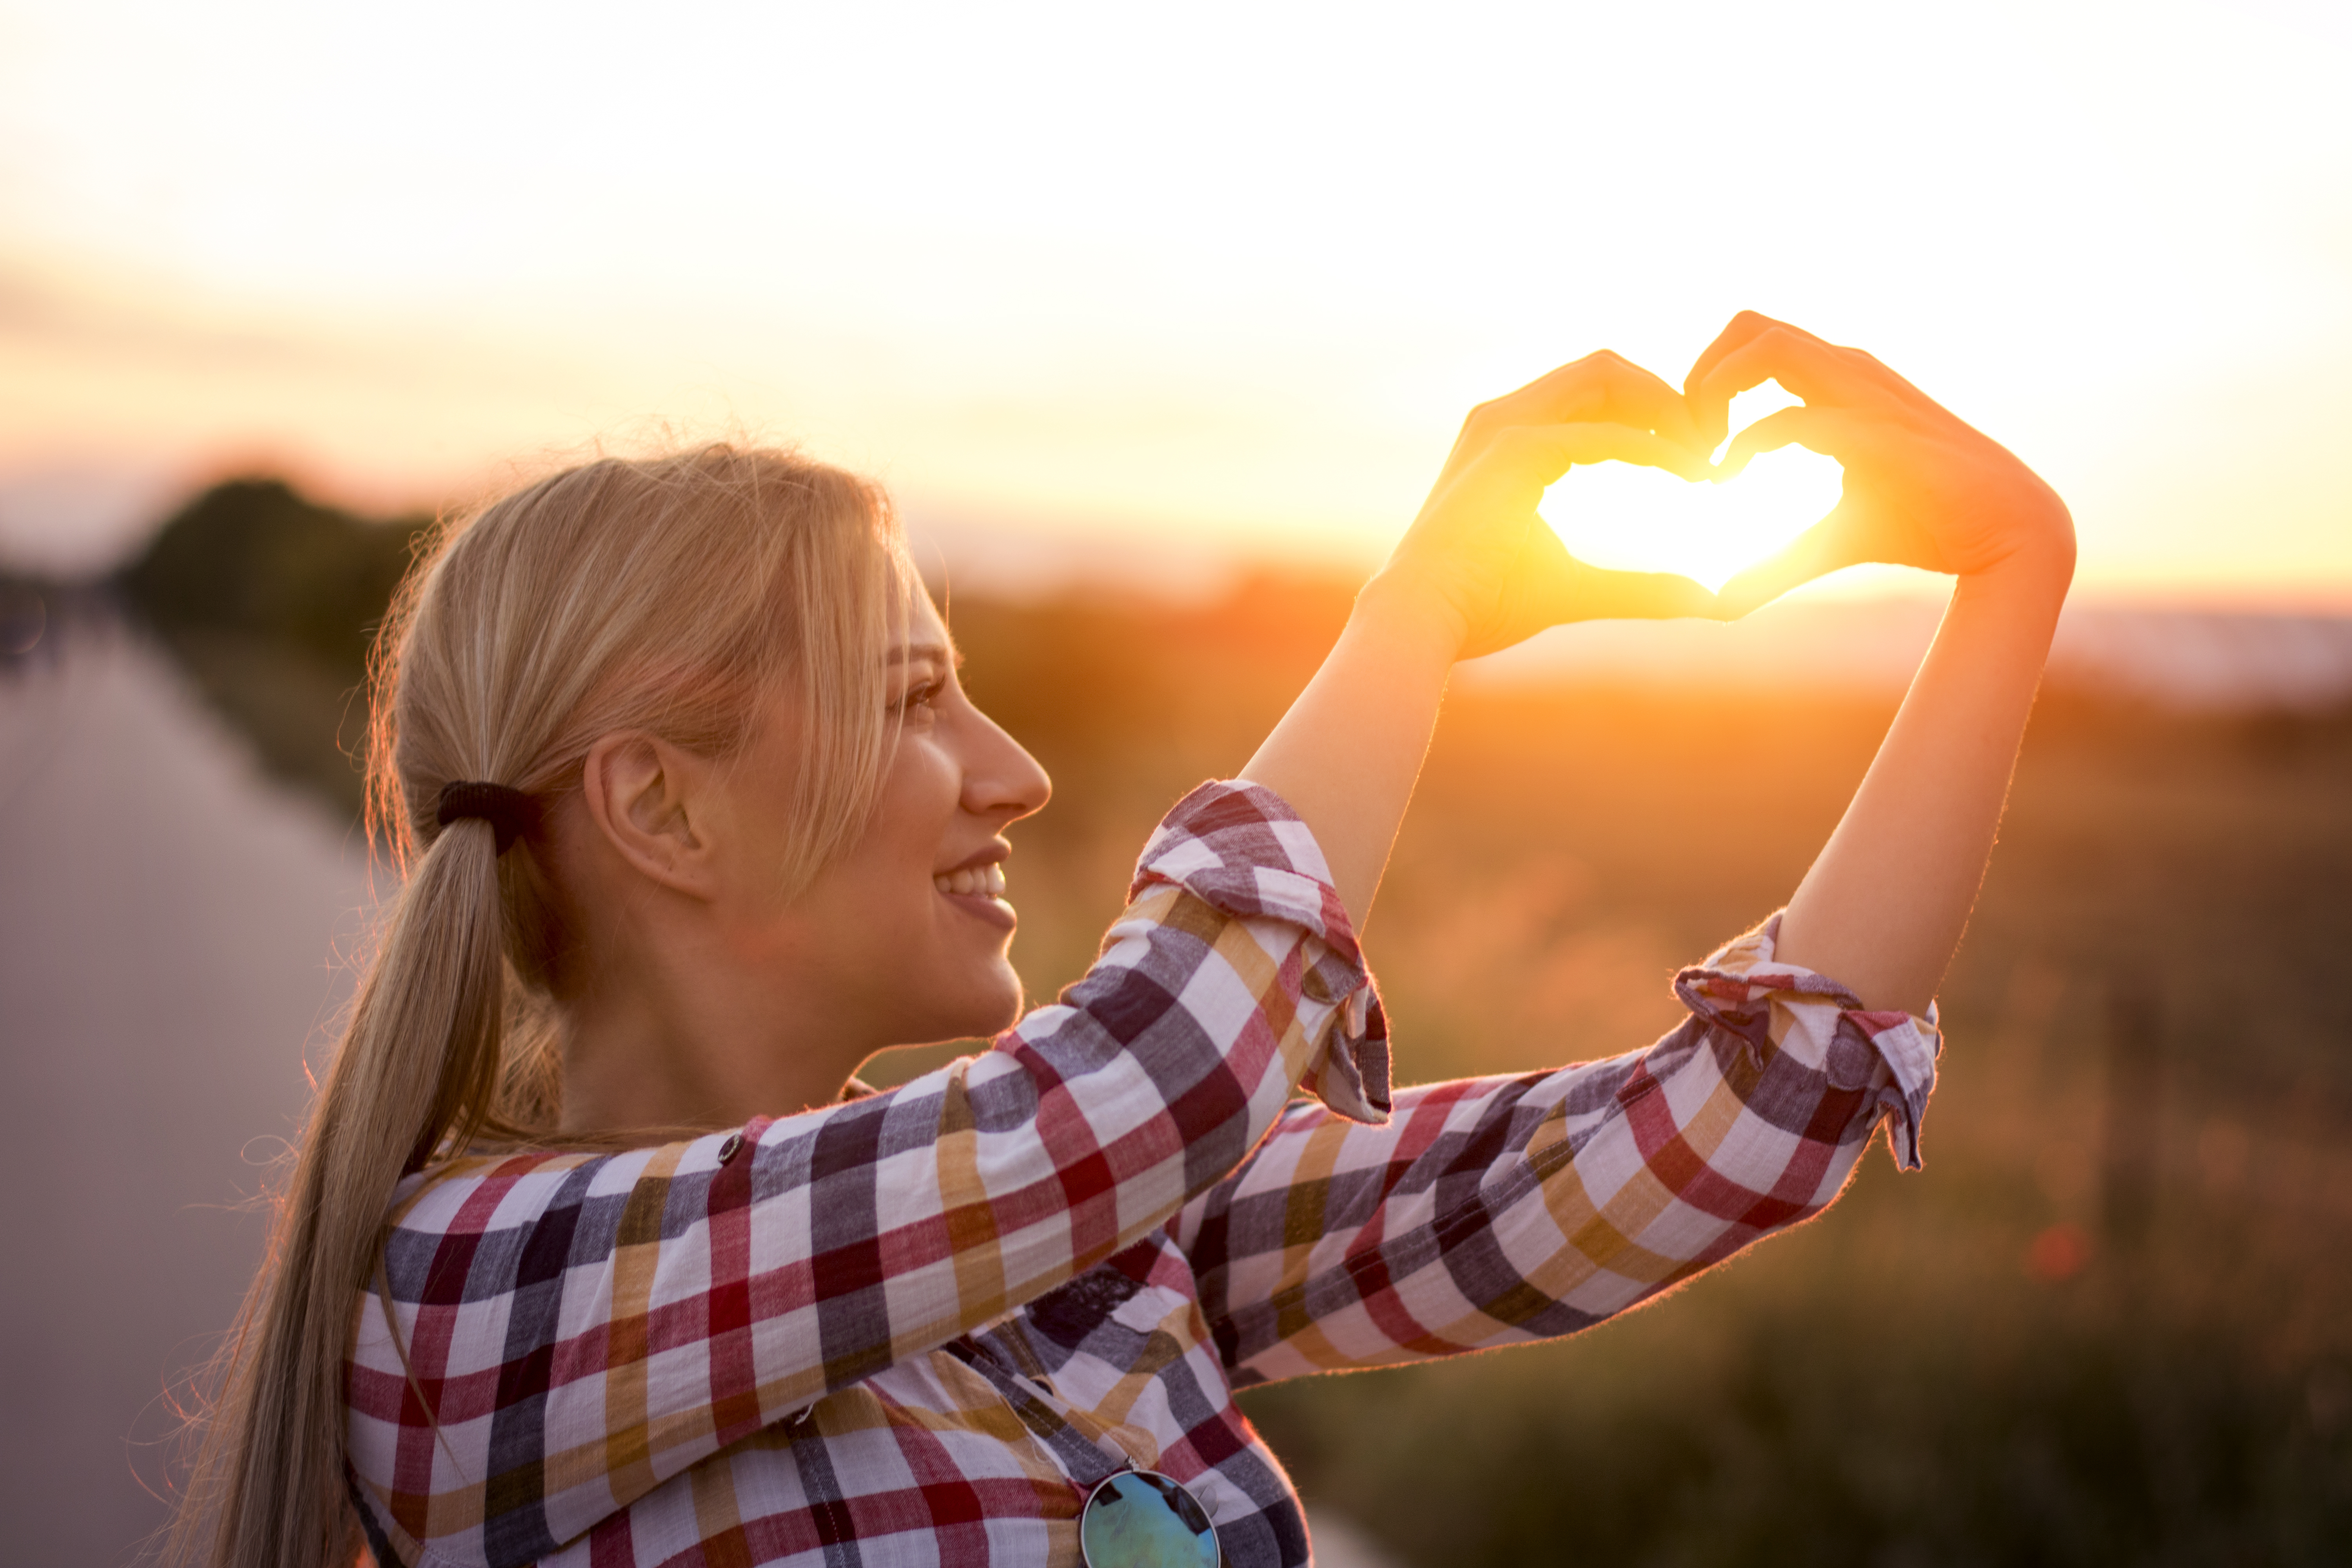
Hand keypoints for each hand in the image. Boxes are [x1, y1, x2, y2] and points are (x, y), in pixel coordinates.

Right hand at [1373, 350, 1719, 659]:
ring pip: (1603, 372)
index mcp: (1512, 437)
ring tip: (1704, 454)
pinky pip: (1601, 431)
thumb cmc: (1485, 607)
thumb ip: (1639, 588)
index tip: (1699, 462)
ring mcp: (1503, 425)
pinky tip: (1689, 473)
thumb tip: (1705, 600)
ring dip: (1664, 405)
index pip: (1597, 392)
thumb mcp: (1577, 588)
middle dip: (1667, 398)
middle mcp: (1504, 417)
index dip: (1655, 414)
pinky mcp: (1512, 449)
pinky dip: (1653, 447)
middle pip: (1606, 368)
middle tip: (1712, 447)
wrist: (1426, 623)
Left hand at [1686, 312, 2074, 616]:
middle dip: (1699, 374)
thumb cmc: (1922, 527)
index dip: (1706, 383)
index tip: (1691, 447)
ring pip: (1767, 345)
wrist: (2005, 536)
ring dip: (1714, 391)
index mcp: (1839, 382)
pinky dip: (1746, 445)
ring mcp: (1867, 394)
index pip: (1753, 343)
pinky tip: (1728, 480)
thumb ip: (1773, 564)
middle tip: (1686, 440)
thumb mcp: (1829, 541)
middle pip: (1749, 324)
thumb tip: (1720, 600)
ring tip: (1704, 454)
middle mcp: (1850, 373)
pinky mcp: (1878, 432)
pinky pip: (1793, 417)